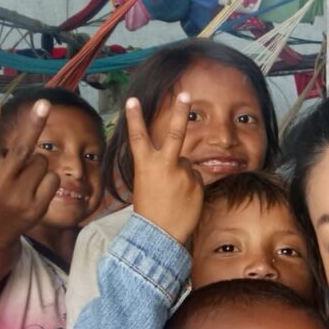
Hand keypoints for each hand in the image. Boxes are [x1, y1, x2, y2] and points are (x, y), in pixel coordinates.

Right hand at [0, 99, 58, 247]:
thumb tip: (7, 127)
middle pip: (22, 149)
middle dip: (34, 124)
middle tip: (45, 103)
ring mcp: (19, 196)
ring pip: (41, 162)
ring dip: (37, 162)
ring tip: (23, 177)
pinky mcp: (36, 207)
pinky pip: (52, 178)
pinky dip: (48, 178)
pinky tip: (35, 189)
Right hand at [127, 93, 203, 244]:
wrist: (160, 234)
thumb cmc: (150, 209)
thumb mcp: (147, 184)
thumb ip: (161, 167)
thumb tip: (180, 161)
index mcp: (145, 165)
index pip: (138, 137)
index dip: (133, 118)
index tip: (131, 100)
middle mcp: (165, 165)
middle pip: (174, 133)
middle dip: (179, 111)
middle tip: (185, 93)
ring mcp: (183, 173)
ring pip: (187, 164)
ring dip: (183, 175)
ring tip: (174, 195)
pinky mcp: (197, 183)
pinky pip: (196, 178)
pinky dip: (191, 186)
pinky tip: (184, 199)